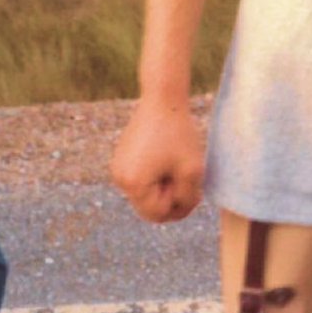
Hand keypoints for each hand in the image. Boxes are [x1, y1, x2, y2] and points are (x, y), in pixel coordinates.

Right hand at [111, 100, 204, 222]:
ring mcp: (118, 167)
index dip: (178, 204)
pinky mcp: (122, 157)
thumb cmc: (180, 133)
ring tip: (177, 163)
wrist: (163, 98)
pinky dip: (155, 174)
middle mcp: (119, 179)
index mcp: (133, 184)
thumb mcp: (193, 170)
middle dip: (170, 196)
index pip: (158, 214)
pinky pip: (141, 178)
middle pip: (149, 206)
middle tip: (186, 175)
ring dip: (163, 185)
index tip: (191, 183)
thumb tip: (177, 212)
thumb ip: (187, 199)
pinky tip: (167, 156)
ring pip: (146, 192)